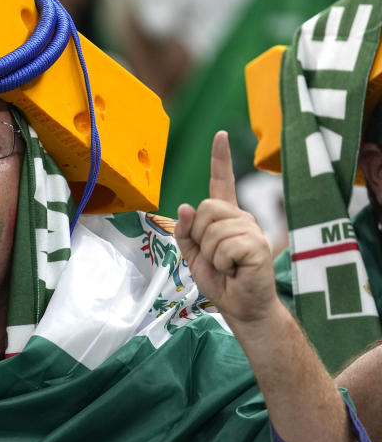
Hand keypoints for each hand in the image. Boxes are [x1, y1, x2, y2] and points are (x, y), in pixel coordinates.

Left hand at [175, 131, 277, 329]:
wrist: (241, 306)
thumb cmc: (220, 280)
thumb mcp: (194, 254)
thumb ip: (186, 231)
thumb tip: (185, 206)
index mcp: (225, 217)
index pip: (221, 182)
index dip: (220, 159)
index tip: (219, 135)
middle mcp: (241, 218)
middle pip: (205, 209)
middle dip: (199, 236)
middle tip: (214, 258)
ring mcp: (251, 229)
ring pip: (212, 229)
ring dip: (210, 254)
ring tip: (225, 266)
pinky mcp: (257, 245)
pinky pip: (224, 247)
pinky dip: (222, 263)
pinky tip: (234, 270)